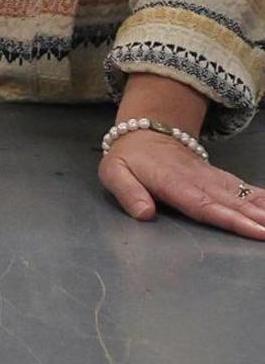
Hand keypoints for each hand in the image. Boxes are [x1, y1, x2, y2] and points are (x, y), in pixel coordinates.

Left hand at [98, 126, 264, 240]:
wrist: (144, 133)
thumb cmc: (128, 159)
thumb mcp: (114, 173)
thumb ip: (128, 193)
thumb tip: (144, 214)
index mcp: (175, 184)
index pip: (206, 206)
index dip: (232, 219)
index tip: (257, 230)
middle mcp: (200, 181)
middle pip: (233, 203)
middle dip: (259, 218)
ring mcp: (212, 178)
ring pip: (243, 195)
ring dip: (264, 208)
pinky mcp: (219, 177)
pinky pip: (245, 188)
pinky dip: (263, 198)